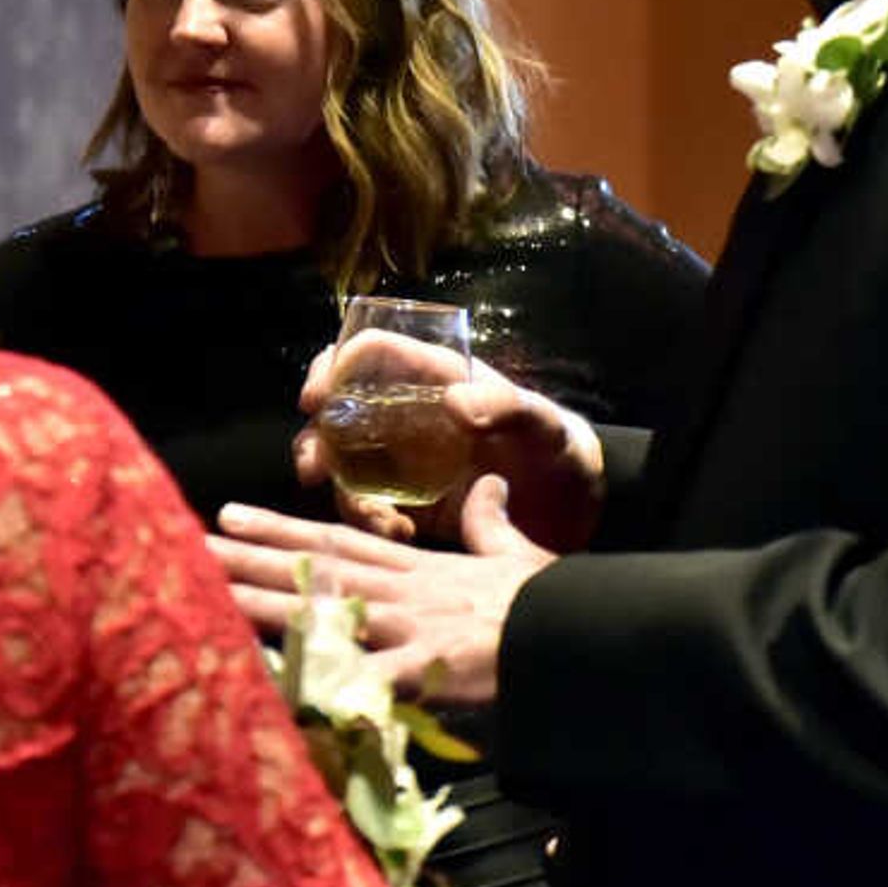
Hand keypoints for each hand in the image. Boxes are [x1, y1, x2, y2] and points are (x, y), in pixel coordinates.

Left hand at [214, 478, 555, 704]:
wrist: (583, 635)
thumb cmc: (551, 604)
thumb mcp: (516, 556)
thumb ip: (491, 524)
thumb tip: (489, 485)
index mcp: (417, 570)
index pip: (337, 539)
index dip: (280, 528)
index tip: (230, 515)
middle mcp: (401, 591)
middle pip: (311, 568)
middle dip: (246, 558)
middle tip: (185, 545)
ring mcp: (408, 628)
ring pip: (320, 609)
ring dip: (259, 603)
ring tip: (202, 593)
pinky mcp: (425, 669)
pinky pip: (361, 680)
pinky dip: (321, 683)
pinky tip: (276, 685)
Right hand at [292, 337, 602, 552]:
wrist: (573, 511)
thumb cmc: (558, 450)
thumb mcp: (541, 424)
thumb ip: (507, 407)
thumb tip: (455, 401)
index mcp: (436, 378)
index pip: (371, 353)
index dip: (334, 365)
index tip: (317, 397)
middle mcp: (407, 415)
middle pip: (338, 411)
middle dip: (314, 437)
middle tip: (314, 469)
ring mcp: (403, 461)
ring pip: (342, 464)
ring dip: (338, 490)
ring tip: (373, 518)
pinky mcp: (407, 503)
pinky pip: (366, 508)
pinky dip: (368, 522)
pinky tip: (399, 534)